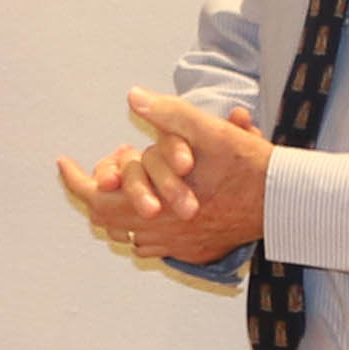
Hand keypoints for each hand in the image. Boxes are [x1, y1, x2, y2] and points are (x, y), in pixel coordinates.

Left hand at [52, 88, 272, 262]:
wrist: (285, 202)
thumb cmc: (248, 167)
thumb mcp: (209, 131)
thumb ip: (170, 114)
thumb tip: (134, 97)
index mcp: (156, 205)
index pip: (97, 198)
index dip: (75, 180)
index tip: (63, 162)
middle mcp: (162, 232)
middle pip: (108, 220)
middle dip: (97, 195)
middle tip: (99, 173)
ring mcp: (179, 246)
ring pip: (131, 237)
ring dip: (122, 213)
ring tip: (122, 188)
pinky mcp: (196, 253)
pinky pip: (157, 247)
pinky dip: (147, 229)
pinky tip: (156, 210)